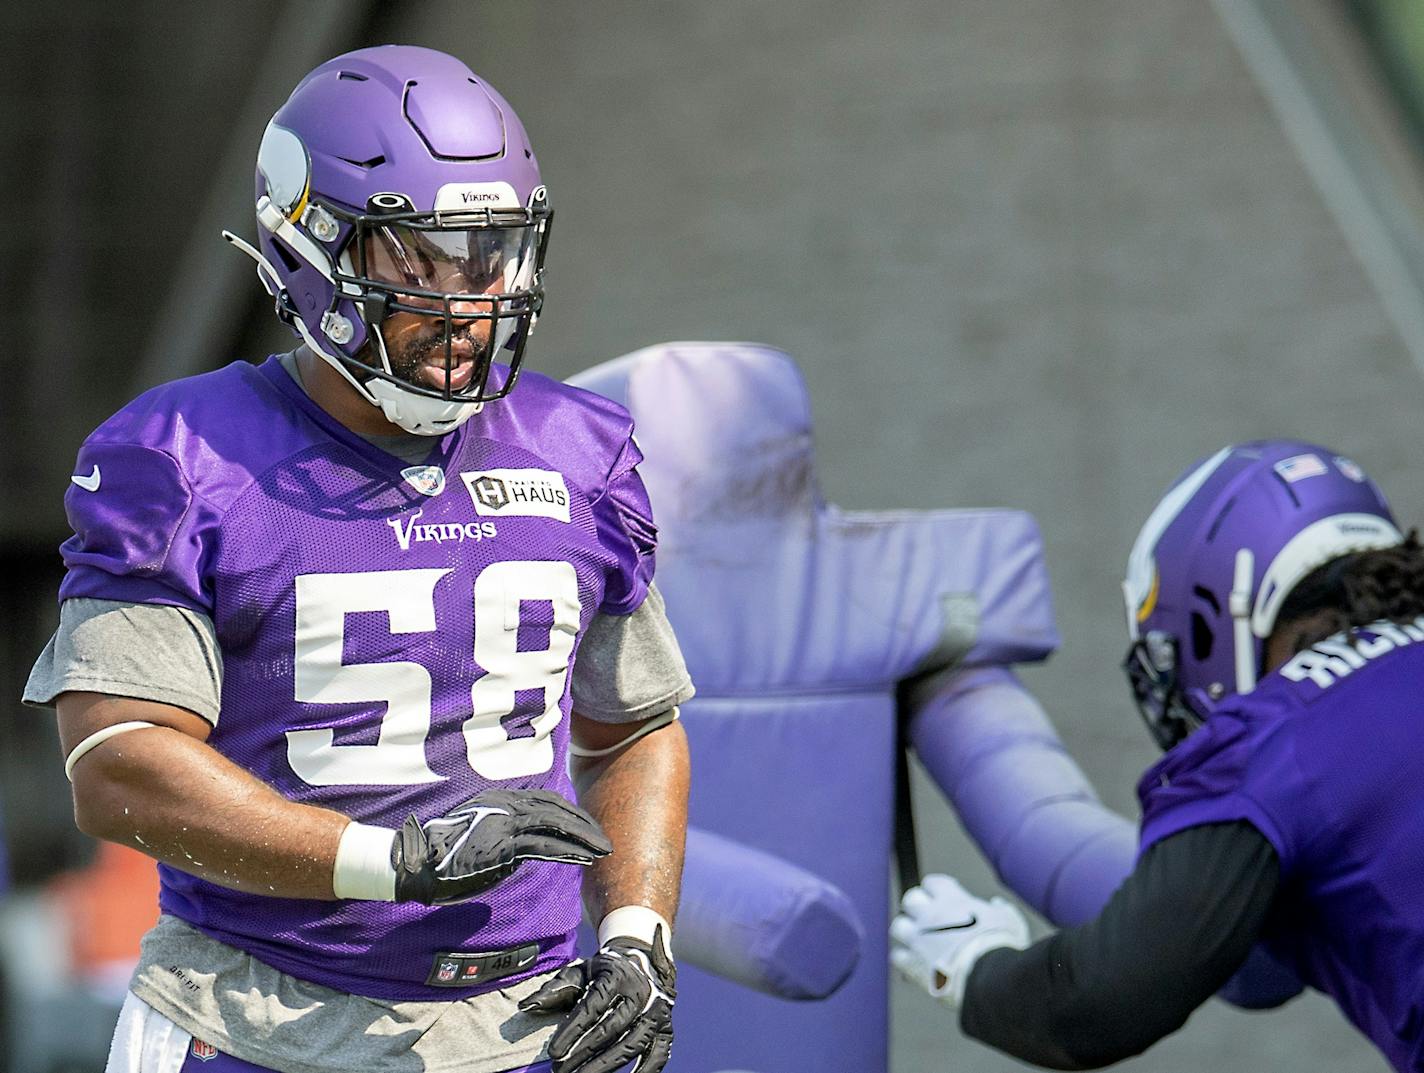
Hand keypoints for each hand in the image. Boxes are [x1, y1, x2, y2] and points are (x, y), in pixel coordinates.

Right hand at [393, 789, 611, 904]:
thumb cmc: (445, 851)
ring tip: (603, 850)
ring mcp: (505, 823)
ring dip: (584, 839)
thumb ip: (504, 829)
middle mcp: (505, 805)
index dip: (572, 814)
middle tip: (604, 840)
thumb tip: (528, 842)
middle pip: (557, 810)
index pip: (547, 801)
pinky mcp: (503, 846)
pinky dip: (568, 852)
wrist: (419, 862)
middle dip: (584, 825)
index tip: (588, 828)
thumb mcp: (479, 829)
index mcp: (500, 798)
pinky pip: (544, 846)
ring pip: (556, 826)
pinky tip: (583, 859)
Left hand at [518, 926, 675, 1072]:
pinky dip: (644, 1072)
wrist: (642, 961)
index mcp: (616, 976)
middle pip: (611, 1029)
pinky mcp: (666, 1027)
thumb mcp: (579, 972)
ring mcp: (656, 1011)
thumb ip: (554, 990)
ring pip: (632, 1044)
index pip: (592, 1007)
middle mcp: (640, 993)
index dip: (572, 1031)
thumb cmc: (602, 973)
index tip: (553, 1053)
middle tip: (560, 1071)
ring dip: (605, 1066)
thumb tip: (526, 1007)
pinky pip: (659, 1054)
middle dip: (583, 1053)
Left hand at [890, 874, 1029, 1006]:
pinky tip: (917, 966)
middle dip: (917, 907)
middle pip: (910, 899)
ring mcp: (919, 939)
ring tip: (919, 941)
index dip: (937, 889)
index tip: (944, 898)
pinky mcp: (913, 965)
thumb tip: (997, 905)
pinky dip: (905, 960)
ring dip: (907, 932)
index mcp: (952, 900)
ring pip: (898, 926)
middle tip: (929, 919)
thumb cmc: (1003, 947)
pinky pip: (897, 957)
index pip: (933, 882)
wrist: (989, 979)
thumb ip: (1002, 910)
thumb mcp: (1011, 921)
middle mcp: (930, 915)